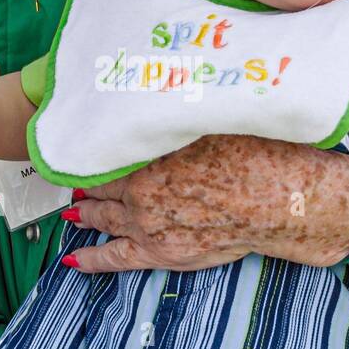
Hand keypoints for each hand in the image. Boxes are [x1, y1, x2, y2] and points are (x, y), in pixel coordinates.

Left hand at [58, 134, 348, 273]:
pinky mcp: (160, 253)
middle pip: (101, 184)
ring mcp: (146, 224)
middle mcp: (139, 189)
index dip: (94, 147)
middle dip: (86, 181)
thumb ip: (179, 115)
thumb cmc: (253, 155)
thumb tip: (164, 89)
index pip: (105, 150)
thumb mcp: (210, 119)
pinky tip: (73, 259)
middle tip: (73, 177)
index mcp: (148, 153)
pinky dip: (91, 258)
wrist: (277, 201)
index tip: (85, 142)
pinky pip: (115, 258)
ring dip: (86, 213)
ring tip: (72, 211)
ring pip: (103, 218)